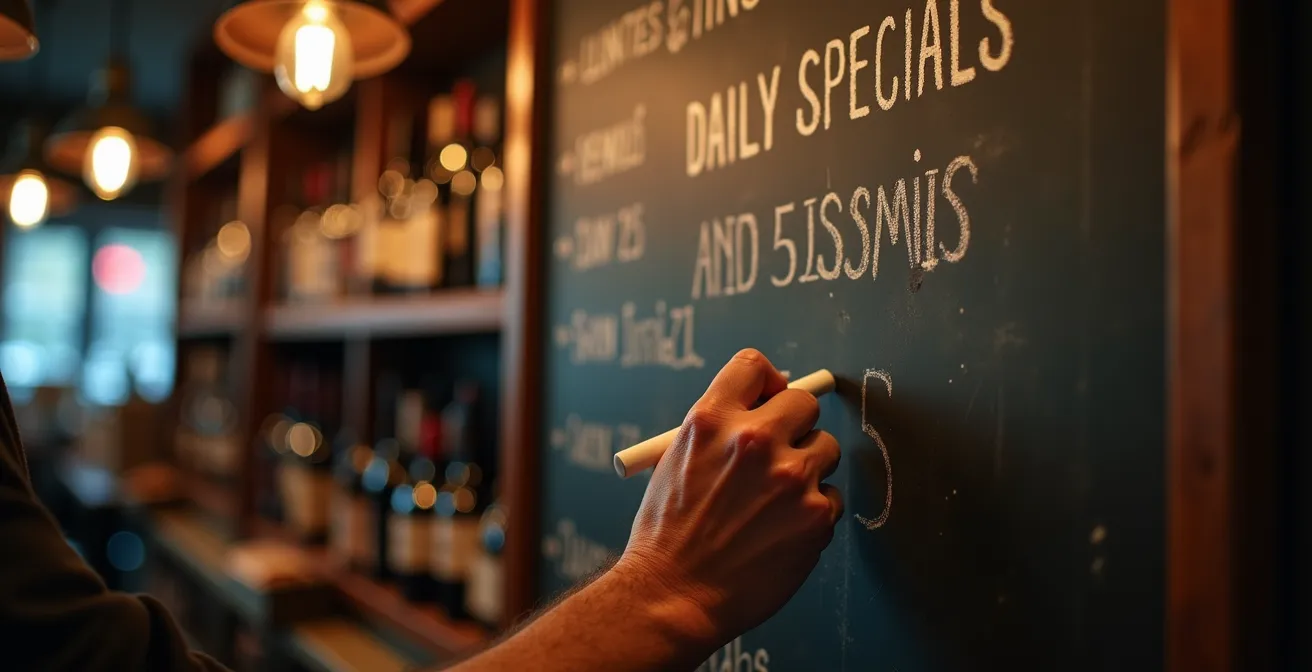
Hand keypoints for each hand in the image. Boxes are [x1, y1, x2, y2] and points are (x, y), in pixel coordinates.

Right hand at [616, 348, 842, 650]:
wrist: (674, 596)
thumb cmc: (668, 534)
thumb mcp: (676, 461)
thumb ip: (720, 431)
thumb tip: (764, 410)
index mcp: (712, 420)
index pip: (754, 366)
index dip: (767, 382)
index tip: (769, 399)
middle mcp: (754, 440)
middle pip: (803, 401)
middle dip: (795, 425)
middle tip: (779, 453)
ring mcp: (791, 477)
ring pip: (825, 448)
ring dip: (807, 469)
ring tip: (772, 503)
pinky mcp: (816, 514)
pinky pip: (830, 497)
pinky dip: (811, 512)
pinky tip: (778, 532)